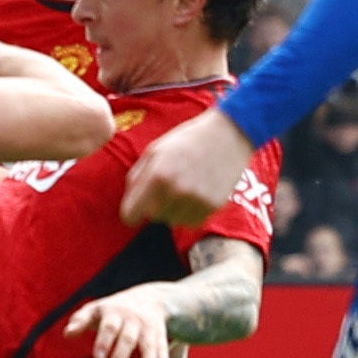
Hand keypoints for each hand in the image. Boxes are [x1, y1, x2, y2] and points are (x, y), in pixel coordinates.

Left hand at [67, 288, 172, 357]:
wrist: (149, 297)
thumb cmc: (112, 309)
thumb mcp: (95, 310)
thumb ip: (80, 321)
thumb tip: (67, 334)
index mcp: (113, 312)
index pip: (108, 327)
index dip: (104, 342)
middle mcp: (132, 318)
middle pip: (127, 337)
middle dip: (121, 355)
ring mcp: (147, 326)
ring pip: (147, 343)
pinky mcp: (160, 332)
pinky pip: (161, 344)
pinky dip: (162, 356)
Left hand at [119, 109, 254, 228]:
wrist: (228, 135)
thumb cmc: (186, 140)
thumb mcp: (154, 151)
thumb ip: (136, 178)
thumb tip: (128, 206)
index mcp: (157, 176)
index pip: (131, 215)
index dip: (130, 212)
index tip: (134, 209)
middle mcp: (176, 191)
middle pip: (152, 217)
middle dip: (154, 205)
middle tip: (167, 185)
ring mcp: (196, 200)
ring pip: (172, 220)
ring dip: (173, 209)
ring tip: (184, 186)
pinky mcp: (213, 206)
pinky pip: (192, 222)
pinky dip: (190, 212)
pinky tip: (196, 192)